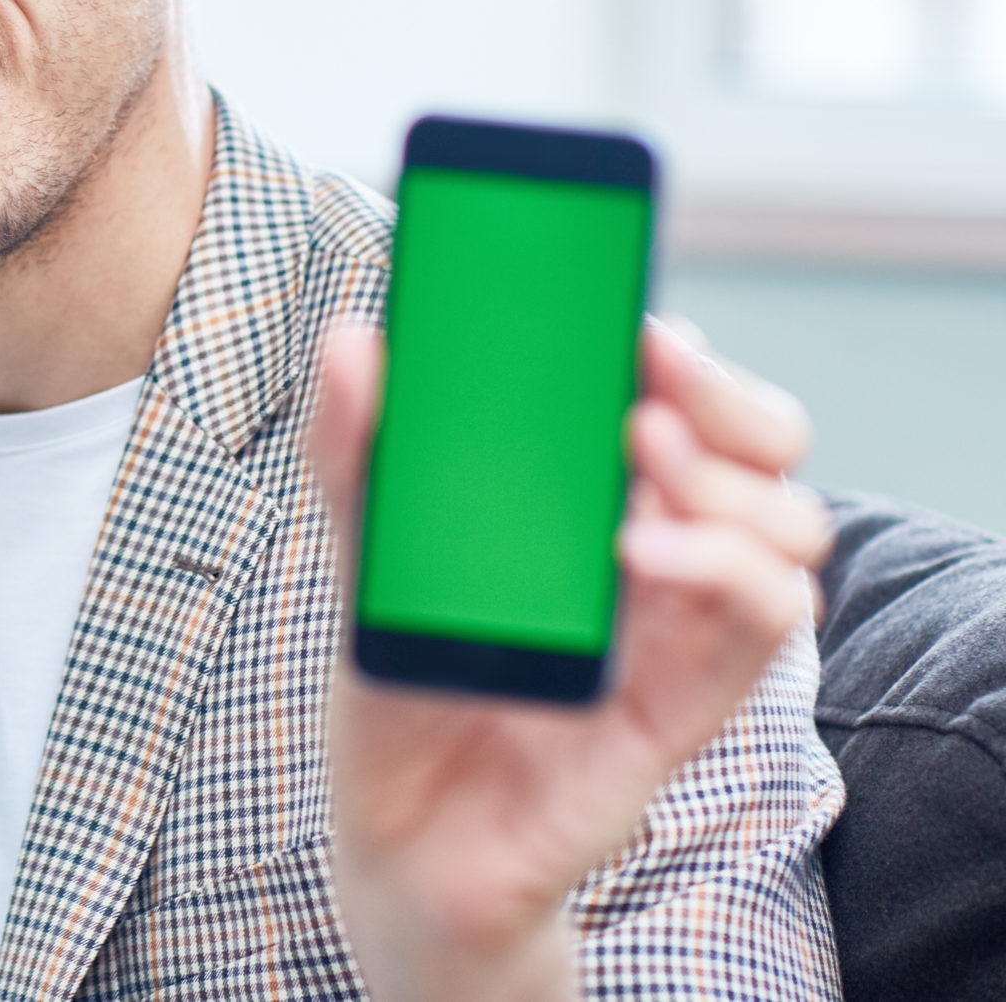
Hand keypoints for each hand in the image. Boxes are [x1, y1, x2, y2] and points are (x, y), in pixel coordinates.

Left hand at [306, 319, 831, 1001]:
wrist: (392, 829)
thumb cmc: (401, 672)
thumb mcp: (362, 545)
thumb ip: (357, 448)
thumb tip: (350, 334)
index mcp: (594, 492)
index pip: (680, 391)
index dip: (678, 347)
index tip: (630, 313)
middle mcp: (658, 546)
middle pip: (764, 443)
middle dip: (728, 392)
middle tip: (650, 375)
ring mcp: (682, 624)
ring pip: (792, 522)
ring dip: (729, 478)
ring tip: (640, 461)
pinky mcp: (689, 702)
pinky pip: (765, 619)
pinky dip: (726, 567)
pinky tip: (642, 552)